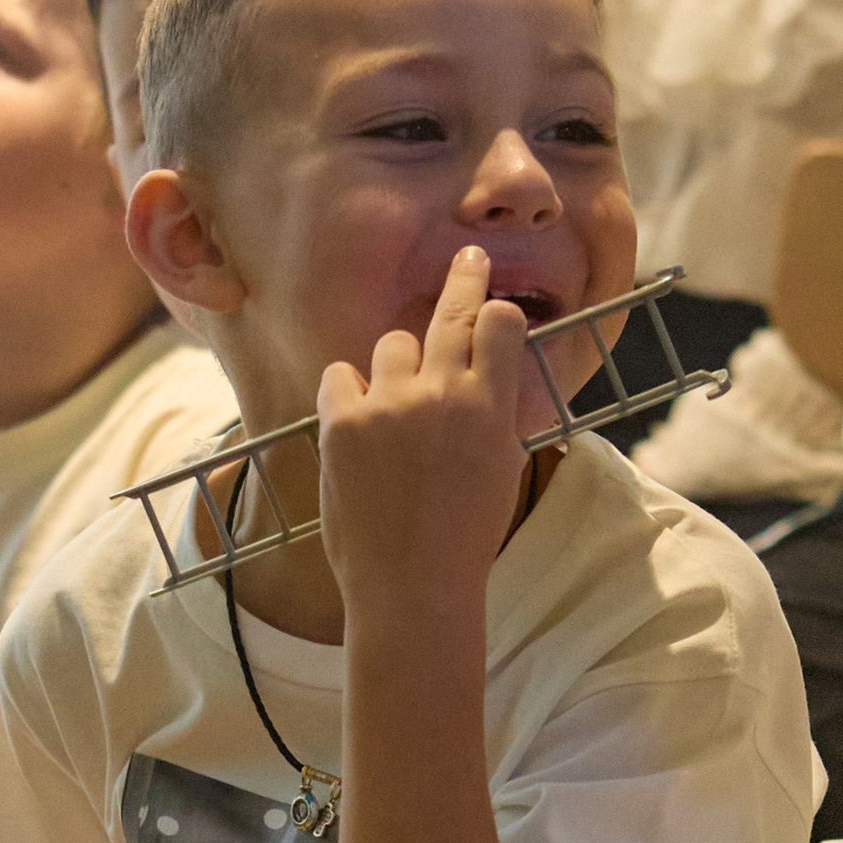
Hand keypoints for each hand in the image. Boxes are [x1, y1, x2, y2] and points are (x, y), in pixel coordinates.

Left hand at [318, 247, 531, 611]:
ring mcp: (388, 404)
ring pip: (392, 344)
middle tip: (468, 256)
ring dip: (397, 366)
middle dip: (464, 278)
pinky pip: (341, 375)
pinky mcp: (341, 421)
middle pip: (452, 311)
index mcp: (489, 407)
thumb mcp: (501, 465)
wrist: (411, 585)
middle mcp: (441, 394)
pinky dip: (350, 392)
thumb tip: (490, 369)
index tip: (492, 302)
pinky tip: (361, 425)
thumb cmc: (464, 535)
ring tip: (401, 413)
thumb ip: (494, 410)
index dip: (495, 310)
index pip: (498, 323)